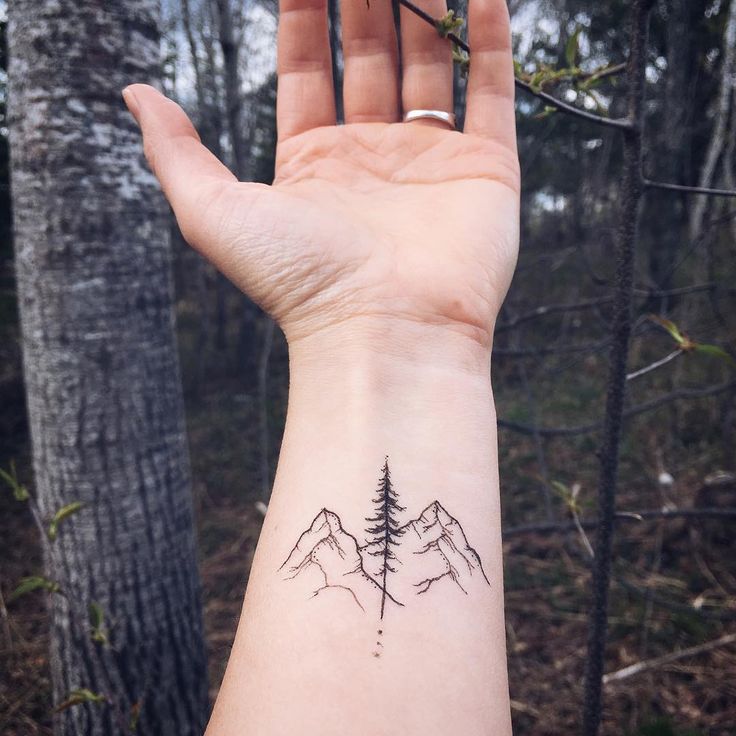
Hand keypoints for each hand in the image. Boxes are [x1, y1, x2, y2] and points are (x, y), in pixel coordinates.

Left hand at [123, 0, 518, 351]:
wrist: (384, 333)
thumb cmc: (299, 281)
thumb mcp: (213, 213)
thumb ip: (176, 152)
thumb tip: (135, 92)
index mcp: (313, 163)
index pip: (307, 69)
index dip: (303, 13)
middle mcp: (372, 158)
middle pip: (369, 56)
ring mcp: (431, 160)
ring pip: (430, 65)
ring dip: (424, 8)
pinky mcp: (486, 169)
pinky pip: (492, 91)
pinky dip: (488, 39)